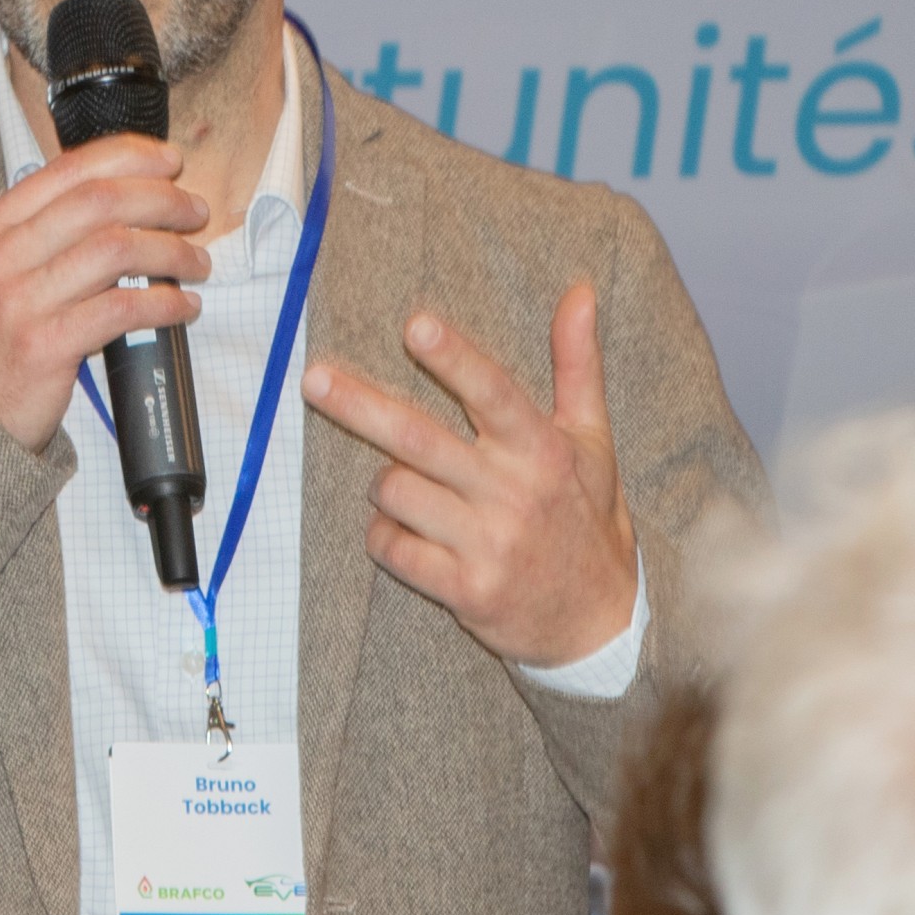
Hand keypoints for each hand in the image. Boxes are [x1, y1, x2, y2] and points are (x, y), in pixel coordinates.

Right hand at [0, 135, 209, 452]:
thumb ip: (35, 235)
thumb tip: (115, 203)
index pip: (68, 171)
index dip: (128, 158)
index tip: (167, 163)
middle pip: (98, 201)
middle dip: (161, 198)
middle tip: (194, 211)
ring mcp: (20, 301)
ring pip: (116, 249)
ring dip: (171, 251)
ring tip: (197, 262)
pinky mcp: (44, 346)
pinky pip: (121, 309)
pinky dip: (164, 303)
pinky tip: (182, 307)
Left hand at [301, 282, 636, 666]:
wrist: (600, 622)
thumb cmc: (586, 518)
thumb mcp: (593, 441)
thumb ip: (577, 365)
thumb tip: (580, 292)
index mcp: (543, 450)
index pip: (495, 394)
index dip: (454, 359)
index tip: (414, 325)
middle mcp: (514, 494)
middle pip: (422, 440)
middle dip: (361, 407)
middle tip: (314, 379)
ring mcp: (488, 545)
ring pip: (396, 492)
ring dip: (385, 484)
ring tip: (407, 487)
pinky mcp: (466, 590)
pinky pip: (393, 549)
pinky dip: (384, 535)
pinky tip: (404, 533)